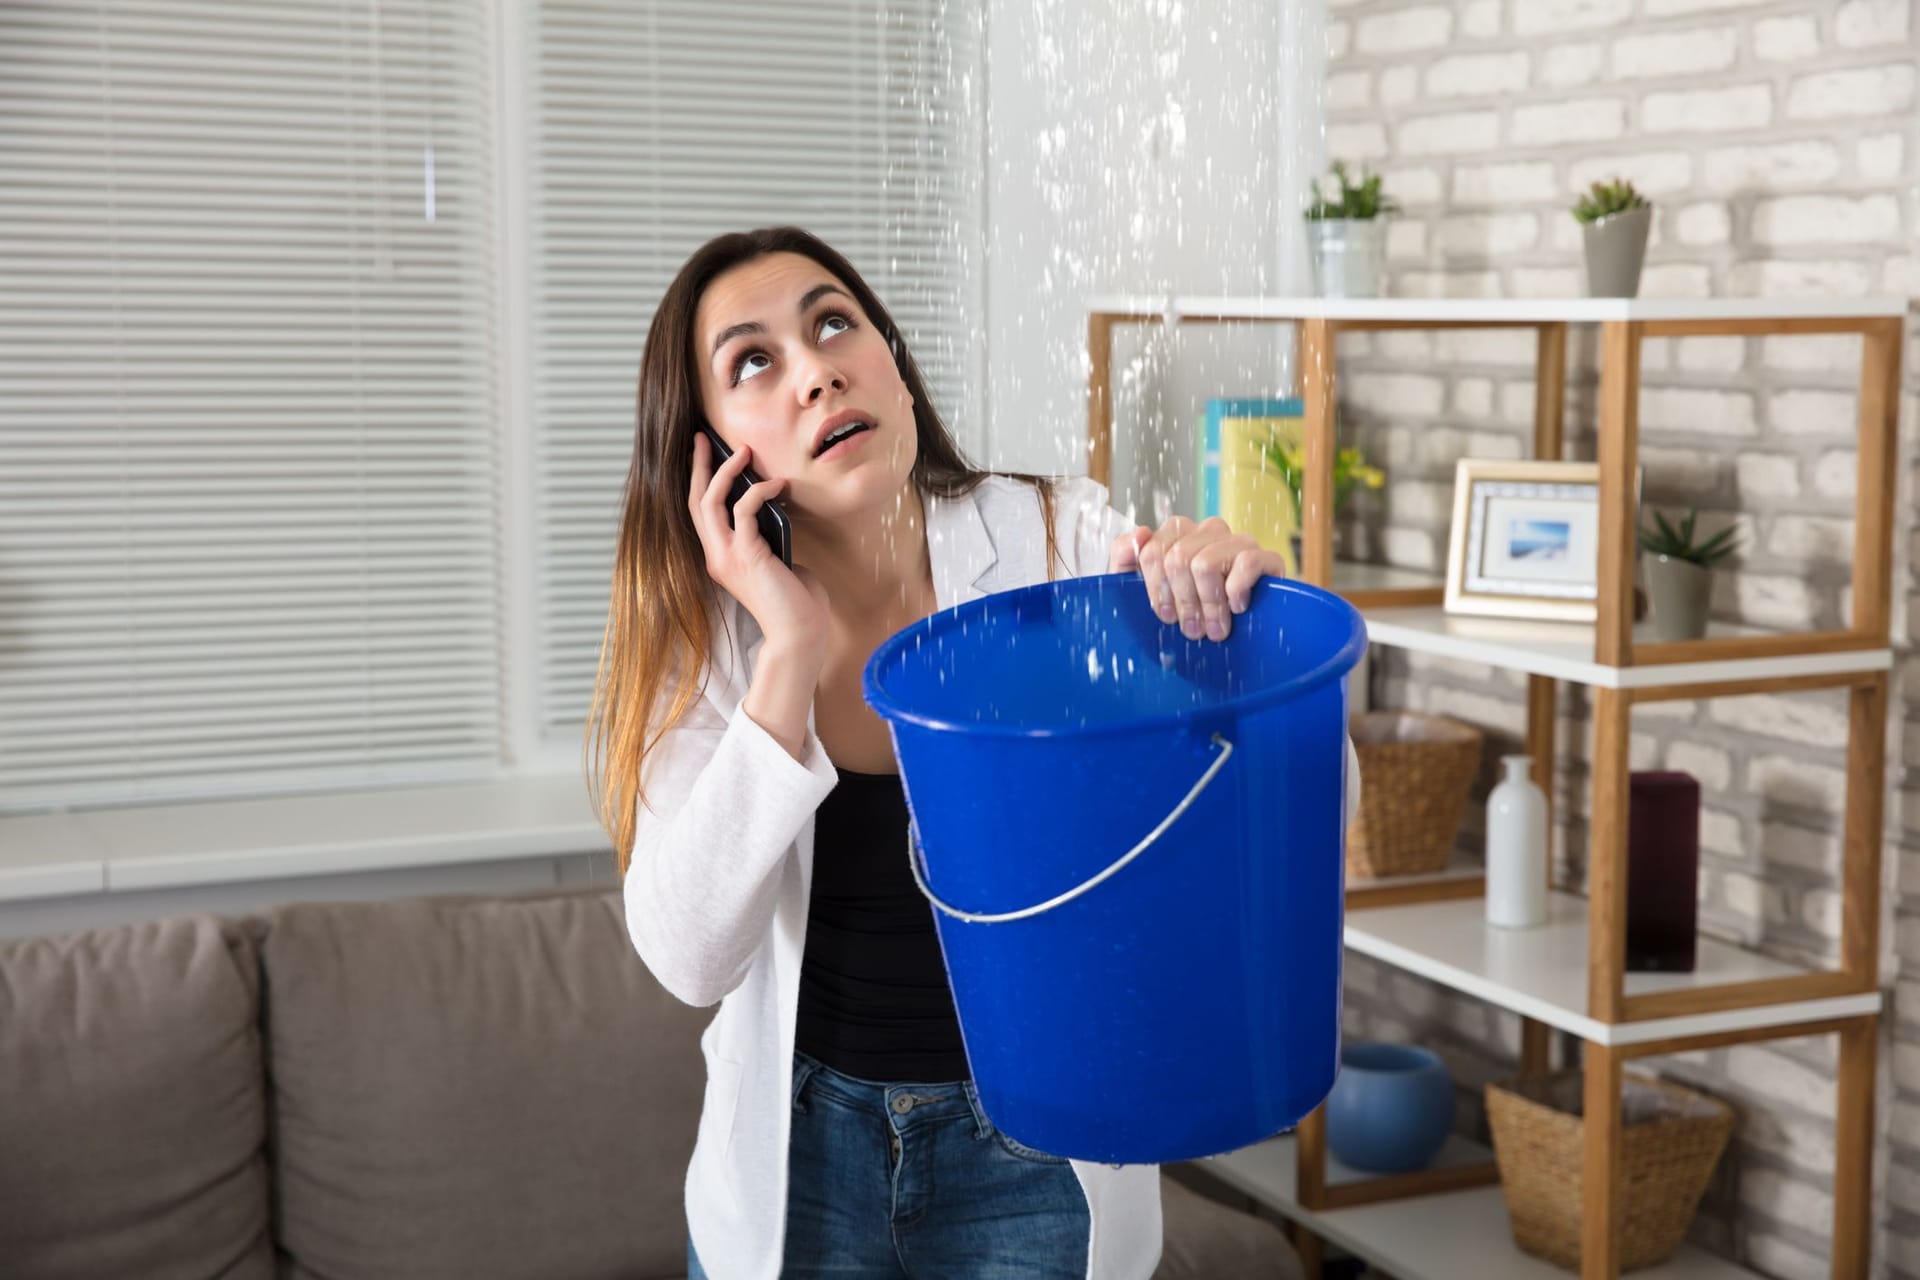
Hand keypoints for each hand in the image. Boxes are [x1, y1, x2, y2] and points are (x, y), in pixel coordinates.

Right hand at [688, 432, 828, 665]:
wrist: (800, 633)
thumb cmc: (796, 601)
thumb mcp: (775, 560)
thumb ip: (766, 537)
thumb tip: (772, 505)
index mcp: (720, 558)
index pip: (699, 513)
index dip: (698, 480)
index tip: (703, 453)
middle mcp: (716, 557)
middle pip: (696, 501)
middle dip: (699, 466)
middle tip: (705, 438)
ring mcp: (728, 557)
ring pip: (712, 502)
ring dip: (726, 472)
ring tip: (744, 452)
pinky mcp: (747, 556)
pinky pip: (745, 510)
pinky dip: (760, 491)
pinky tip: (779, 485)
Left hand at [1109, 516, 1286, 641]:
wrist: (1244, 639)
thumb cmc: (1188, 613)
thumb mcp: (1142, 592)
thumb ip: (1125, 559)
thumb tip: (1139, 534)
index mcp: (1177, 535)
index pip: (1152, 551)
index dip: (1156, 590)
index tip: (1165, 616)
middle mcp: (1208, 532)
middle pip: (1177, 559)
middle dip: (1183, 602)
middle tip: (1192, 629)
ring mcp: (1239, 542)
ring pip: (1206, 564)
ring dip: (1209, 605)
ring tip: (1215, 628)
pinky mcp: (1268, 557)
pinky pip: (1247, 563)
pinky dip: (1237, 592)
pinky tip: (1239, 608)